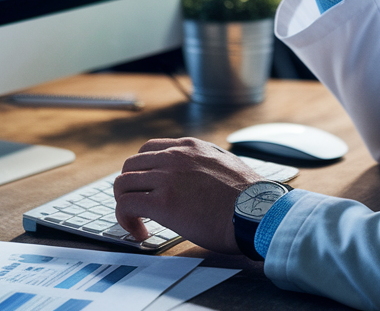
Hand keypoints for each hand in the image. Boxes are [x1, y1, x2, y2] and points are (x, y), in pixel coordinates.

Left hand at [112, 137, 263, 253]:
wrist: (256, 212)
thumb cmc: (248, 197)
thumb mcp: (224, 164)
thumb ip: (203, 164)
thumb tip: (198, 178)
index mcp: (189, 147)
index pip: (149, 149)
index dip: (142, 170)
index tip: (146, 187)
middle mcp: (174, 157)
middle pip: (130, 165)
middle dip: (130, 187)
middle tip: (138, 207)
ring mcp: (166, 178)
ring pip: (122, 184)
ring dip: (124, 204)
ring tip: (137, 222)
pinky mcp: (161, 202)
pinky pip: (126, 205)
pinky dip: (125, 220)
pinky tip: (140, 232)